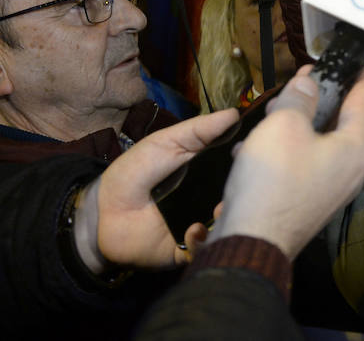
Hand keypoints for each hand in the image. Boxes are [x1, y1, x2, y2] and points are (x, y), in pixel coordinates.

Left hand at [74, 108, 239, 271]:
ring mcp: (202, 226)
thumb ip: (199, 130)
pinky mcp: (186, 250)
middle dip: (246, 194)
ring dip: (228, 218)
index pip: (241, 169)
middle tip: (243, 186)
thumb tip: (235, 113)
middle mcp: (211, 200)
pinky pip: (205, 250)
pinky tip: (193, 229)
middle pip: (240, 198)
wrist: (103, 211)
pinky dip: (203, 242)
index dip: (251, 163)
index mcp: (210, 174)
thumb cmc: (136, 171)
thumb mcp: (167, 142)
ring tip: (219, 210)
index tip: (259, 155)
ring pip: (228, 225)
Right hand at [210, 65, 363, 259]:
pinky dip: (283, 150)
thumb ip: (298, 97)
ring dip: (292, 124)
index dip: (356, 71)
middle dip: (315, 97)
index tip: (349, 54)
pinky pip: (302, 163)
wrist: (250, 243)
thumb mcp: (283, 125)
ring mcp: (333, 187)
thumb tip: (308, 83)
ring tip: (267, 116)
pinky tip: (254, 150)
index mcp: (358, 145)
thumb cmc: (273, 180)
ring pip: (317, 140)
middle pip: (340, 117)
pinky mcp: (310, 200)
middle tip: (294, 83)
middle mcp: (353, 167)